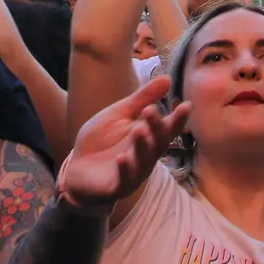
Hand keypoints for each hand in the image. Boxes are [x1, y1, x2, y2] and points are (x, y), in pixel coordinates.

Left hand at [60, 77, 191, 209]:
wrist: (77, 168)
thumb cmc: (102, 140)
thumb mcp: (120, 114)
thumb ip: (142, 98)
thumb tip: (167, 78)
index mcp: (149, 137)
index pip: (167, 128)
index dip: (177, 119)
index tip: (185, 105)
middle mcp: (146, 156)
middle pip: (157, 143)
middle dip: (156, 128)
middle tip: (150, 111)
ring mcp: (133, 172)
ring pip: (142, 160)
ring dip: (142, 146)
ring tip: (139, 130)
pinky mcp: (117, 185)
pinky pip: (123, 178)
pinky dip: (124, 169)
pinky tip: (122, 159)